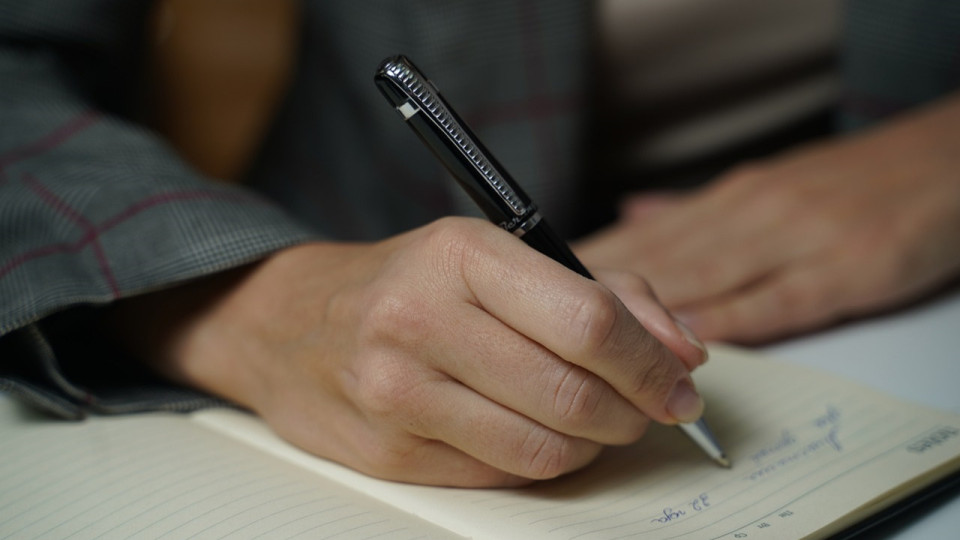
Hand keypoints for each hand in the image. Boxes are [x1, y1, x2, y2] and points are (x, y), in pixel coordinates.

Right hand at [109, 217, 705, 486]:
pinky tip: (536, 434)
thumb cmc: (408, 284)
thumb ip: (604, 291)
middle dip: (633, 412)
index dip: (651, 362)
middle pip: (573, 394)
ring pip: (544, 449)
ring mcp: (398, 394)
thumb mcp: (497, 256)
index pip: (588, 320)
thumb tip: (683, 350)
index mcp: (461, 256)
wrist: (290, 324)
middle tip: (646, 409)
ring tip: (593, 420)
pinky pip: (501, 476)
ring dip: (592, 444)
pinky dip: (541, 461)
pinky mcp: (389, 454)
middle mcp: (421, 321)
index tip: (680, 383)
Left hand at [575, 93, 959, 342]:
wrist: (949, 159)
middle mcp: (752, 215)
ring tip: (591, 337)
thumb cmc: (856, 183)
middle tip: (541, 317)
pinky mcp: (846, 266)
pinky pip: (778, 298)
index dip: (590, 266)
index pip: (646, 238)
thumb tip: (633, 216)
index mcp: (731, 201)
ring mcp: (797, 239)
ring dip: (647, 312)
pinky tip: (689, 339)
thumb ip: (697, 211)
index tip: (537, 286)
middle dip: (598, 293)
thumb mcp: (768, 185)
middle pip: (661, 260)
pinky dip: (730, 319)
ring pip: (706, 277)